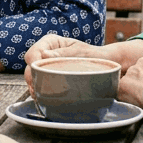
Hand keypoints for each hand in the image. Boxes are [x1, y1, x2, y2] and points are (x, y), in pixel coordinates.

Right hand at [22, 34, 142, 88]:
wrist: (111, 67)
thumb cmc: (98, 56)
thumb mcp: (83, 53)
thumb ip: (65, 53)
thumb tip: (44, 56)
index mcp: (52, 43)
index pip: (34, 52)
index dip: (33, 63)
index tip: (38, 72)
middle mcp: (48, 54)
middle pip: (31, 66)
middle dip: (32, 78)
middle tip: (37, 90)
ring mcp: (50, 68)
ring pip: (34, 77)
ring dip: (35, 87)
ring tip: (39, 96)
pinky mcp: (53, 80)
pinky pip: (42, 86)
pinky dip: (41, 93)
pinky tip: (44, 99)